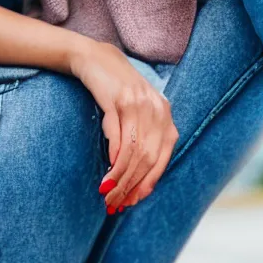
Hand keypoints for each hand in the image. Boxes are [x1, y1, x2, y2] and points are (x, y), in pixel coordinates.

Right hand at [70, 41, 178, 212]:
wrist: (96, 60)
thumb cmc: (117, 92)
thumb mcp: (138, 116)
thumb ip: (143, 142)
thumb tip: (137, 183)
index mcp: (165, 117)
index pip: (161, 159)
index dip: (147, 183)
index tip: (133, 201)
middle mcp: (156, 111)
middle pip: (147, 158)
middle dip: (131, 185)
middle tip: (115, 202)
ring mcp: (138, 104)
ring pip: (133, 151)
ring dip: (120, 177)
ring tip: (107, 193)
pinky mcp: (117, 100)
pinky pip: (118, 137)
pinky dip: (113, 159)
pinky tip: (107, 173)